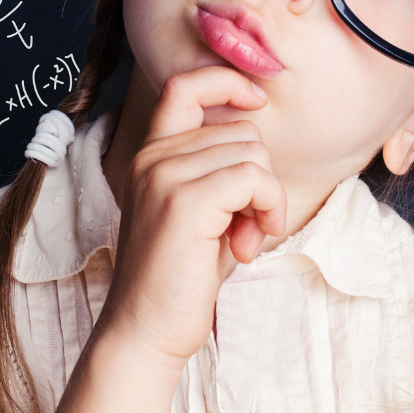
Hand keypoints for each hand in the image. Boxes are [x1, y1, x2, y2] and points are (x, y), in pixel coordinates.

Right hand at [97, 66, 288, 368]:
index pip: (185, 84)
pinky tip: (249, 244)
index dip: (227, 80)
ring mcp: (164, 176)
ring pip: (253, 153)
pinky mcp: (184, 203)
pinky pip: (255, 178)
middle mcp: (152, 157)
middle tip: (246, 224)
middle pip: (242, 130)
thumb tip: (259, 136)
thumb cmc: (181, 277)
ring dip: (266, 199)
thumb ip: (221, 169)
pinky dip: (268, 208)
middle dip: (260, 177)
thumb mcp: (202, 211)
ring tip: (242, 238)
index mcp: (151, 154)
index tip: (256, 102)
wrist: (145, 332)